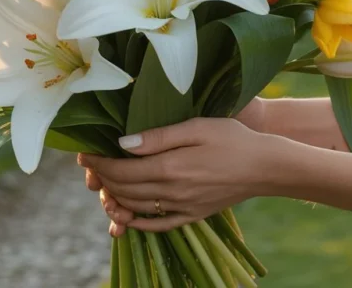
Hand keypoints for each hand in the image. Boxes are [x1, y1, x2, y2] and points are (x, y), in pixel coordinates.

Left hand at [79, 116, 280, 234]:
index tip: (85, 153)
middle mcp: (172, 192)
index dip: (98, 163)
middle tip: (91, 164)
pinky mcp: (192, 215)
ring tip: (104, 183)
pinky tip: (127, 214)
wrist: (266, 166)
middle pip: (124, 189)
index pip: (120, 170)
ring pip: (136, 207)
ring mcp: (182, 207)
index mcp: (170, 168)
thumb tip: (123, 143)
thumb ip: (158, 136)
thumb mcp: (196, 126)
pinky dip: (137, 222)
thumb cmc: (232, 139)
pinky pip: (158, 225)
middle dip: (102, 177)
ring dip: (115, 197)